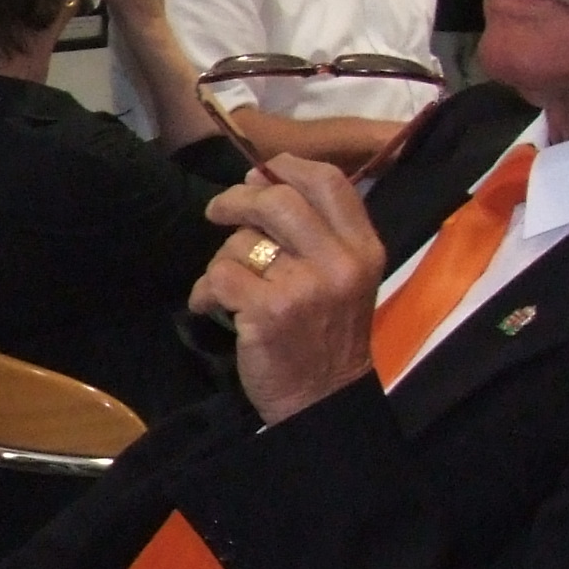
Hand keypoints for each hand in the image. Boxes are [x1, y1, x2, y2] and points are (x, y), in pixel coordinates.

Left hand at [192, 158, 387, 425]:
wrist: (322, 401)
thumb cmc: (327, 337)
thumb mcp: (344, 279)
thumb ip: (317, 232)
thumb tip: (262, 180)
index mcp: (363, 249)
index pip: (330, 183)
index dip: (288, 168)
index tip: (258, 172)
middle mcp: (339, 262)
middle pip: (278, 201)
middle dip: (237, 200)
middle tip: (218, 211)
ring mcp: (304, 286)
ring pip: (243, 243)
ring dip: (223, 260)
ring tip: (229, 286)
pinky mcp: (268, 311)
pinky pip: (219, 276)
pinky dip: (205, 291)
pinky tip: (212, 306)